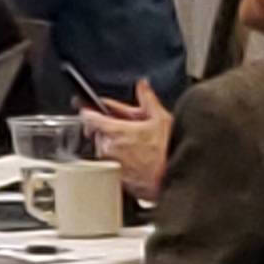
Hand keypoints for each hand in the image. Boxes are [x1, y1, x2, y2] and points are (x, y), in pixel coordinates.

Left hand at [84, 79, 173, 204]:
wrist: (174, 176)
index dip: (88, 112)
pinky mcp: (114, 178)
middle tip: (126, 129)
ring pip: (103, 149)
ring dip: (112, 145)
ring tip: (133, 146)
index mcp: (116, 131)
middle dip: (108, 129)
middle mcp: (109, 148)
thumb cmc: (168, 151)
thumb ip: (147, 98)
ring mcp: (110, 165)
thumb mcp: (160, 118)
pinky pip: (109, 165)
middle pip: (97, 133)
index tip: (89, 111)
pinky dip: (117, 160)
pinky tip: (134, 160)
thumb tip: (142, 85)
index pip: (89, 118)